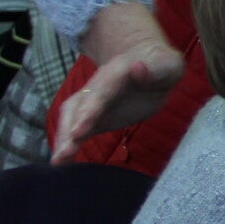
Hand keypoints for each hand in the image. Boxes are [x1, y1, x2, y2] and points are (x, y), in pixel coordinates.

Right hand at [52, 2, 183, 162]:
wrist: (147, 62)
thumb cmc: (160, 65)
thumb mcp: (166, 65)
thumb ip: (154, 70)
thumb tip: (138, 68)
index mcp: (115, 74)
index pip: (101, 93)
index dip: (89, 111)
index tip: (79, 131)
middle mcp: (97, 87)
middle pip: (79, 108)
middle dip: (69, 130)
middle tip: (63, 154)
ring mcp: (92, 101)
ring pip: (71, 118)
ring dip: (64, 139)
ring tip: (59, 161)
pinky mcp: (93, 115)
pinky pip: (77, 129)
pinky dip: (68, 144)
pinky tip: (61, 161)